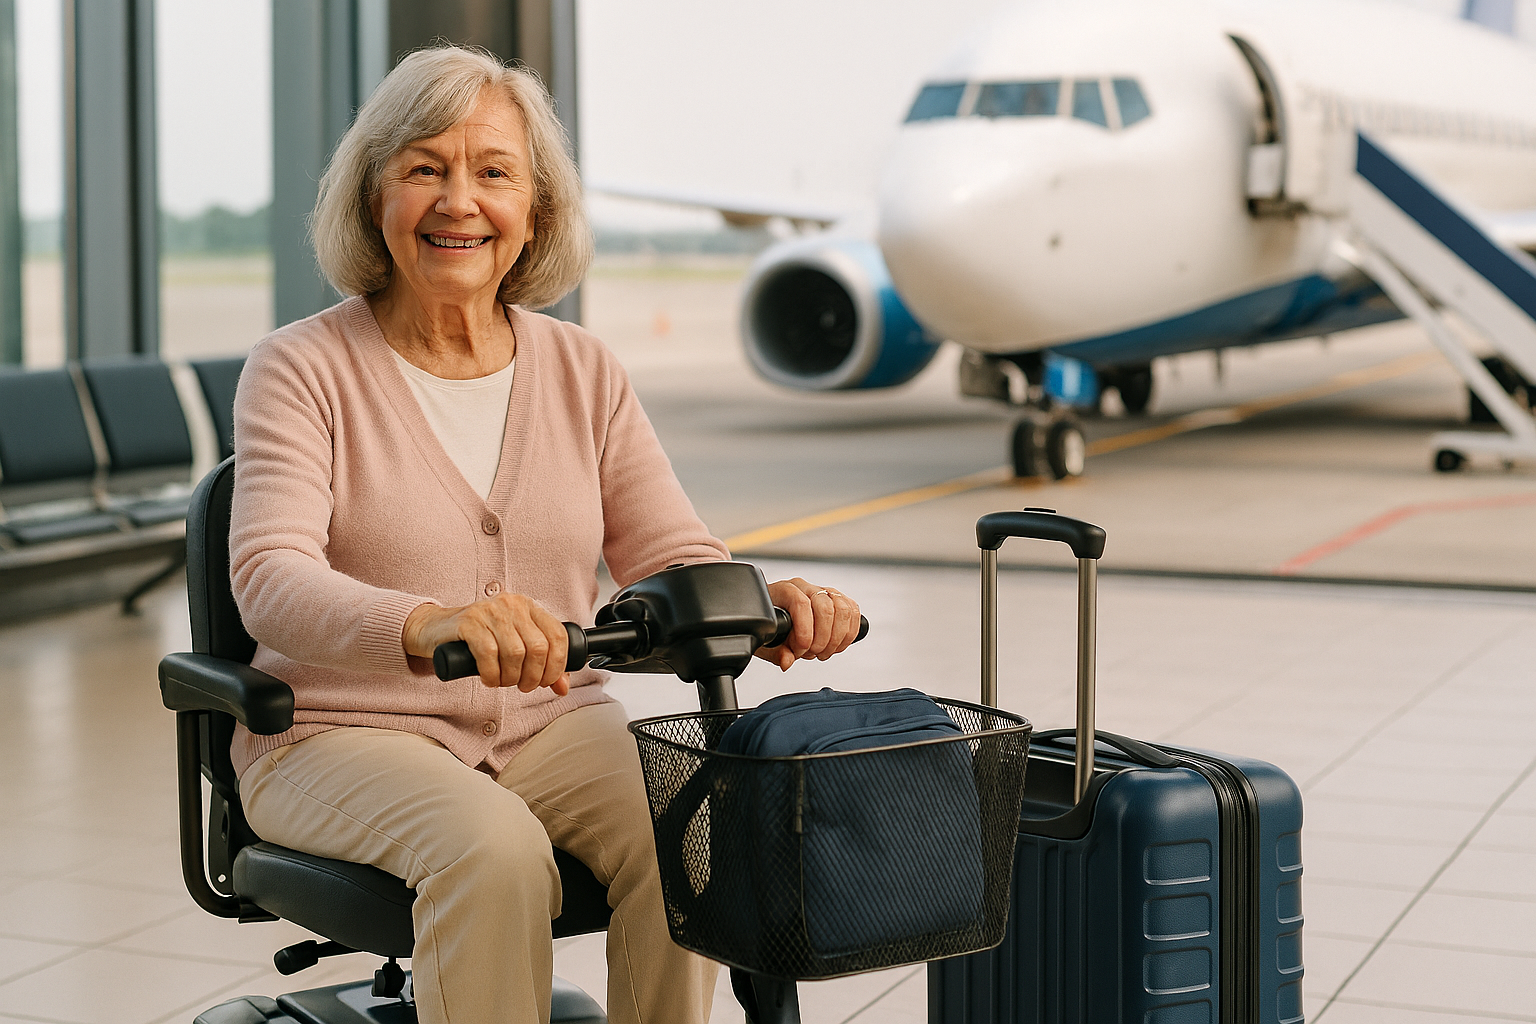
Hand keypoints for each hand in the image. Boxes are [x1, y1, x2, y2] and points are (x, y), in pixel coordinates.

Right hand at [403, 594, 569, 693]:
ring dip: (511, 677)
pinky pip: (489, 654)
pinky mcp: (469, 622)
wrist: (437, 629)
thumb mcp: (514, 646)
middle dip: (533, 676)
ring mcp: (490, 611)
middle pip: (538, 647)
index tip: (547, 681)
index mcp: (529, 607)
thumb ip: (541, 664)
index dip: (557, 665)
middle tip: (522, 686)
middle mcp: (512, 605)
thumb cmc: (479, 638)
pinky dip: (491, 674)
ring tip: (503, 682)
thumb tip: (563, 687)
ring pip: (515, 653)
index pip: (558, 635)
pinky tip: (488, 678)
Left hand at [757, 578, 860, 671]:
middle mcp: (805, 587)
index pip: (800, 603)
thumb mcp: (767, 642)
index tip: (801, 648)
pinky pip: (853, 611)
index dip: (804, 630)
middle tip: (813, 653)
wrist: (777, 619)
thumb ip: (777, 652)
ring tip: (824, 651)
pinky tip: (837, 645)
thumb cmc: (771, 626)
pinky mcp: (838, 599)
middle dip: (822, 638)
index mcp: (784, 591)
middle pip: (825, 608)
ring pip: (842, 609)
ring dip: (837, 638)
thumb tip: (787, 661)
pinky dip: (849, 632)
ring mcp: (823, 591)